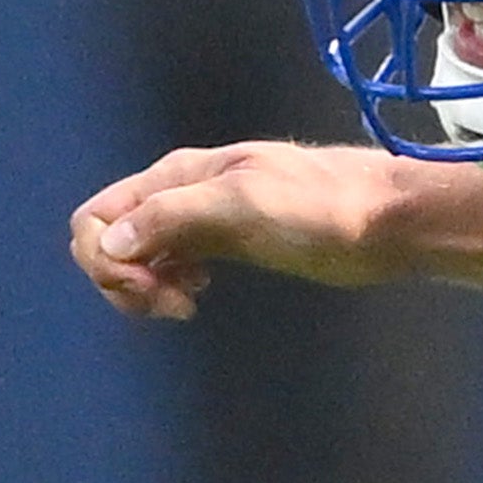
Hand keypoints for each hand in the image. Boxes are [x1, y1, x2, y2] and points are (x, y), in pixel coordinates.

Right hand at [68, 141, 441, 321]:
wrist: (385, 220)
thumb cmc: (321, 210)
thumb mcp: (242, 206)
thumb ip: (173, 219)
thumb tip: (110, 245)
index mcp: (176, 176)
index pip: (97, 216)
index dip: (105, 259)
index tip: (149, 290)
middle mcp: (182, 192)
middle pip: (112, 236)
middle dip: (122, 276)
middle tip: (171, 306)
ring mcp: (206, 217)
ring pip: (141, 252)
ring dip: (145, 285)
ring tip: (185, 306)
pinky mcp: (231, 240)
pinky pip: (174, 259)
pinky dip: (170, 282)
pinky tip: (198, 295)